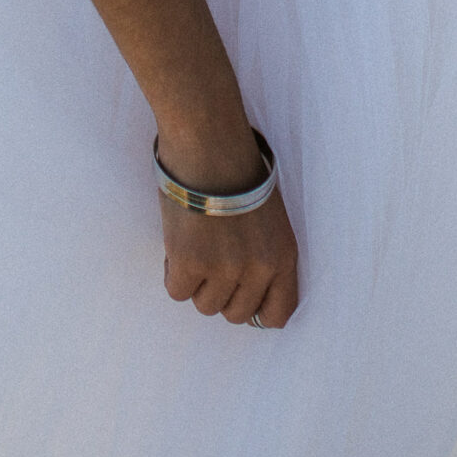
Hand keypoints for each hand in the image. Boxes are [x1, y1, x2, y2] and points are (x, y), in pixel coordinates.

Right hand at [160, 179, 299, 327]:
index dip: (255, 311)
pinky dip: (173, 272)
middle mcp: (258, 268)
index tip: (239, 297)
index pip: (277, 314)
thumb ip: (261, 258)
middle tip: (210, 259)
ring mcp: (224, 268)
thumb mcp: (268, 219)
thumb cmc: (235, 170)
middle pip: (235, 314)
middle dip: (220, 292)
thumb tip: (241, 294)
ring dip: (196, 281)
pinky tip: (177, 244)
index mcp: (283, 256)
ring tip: (195, 244)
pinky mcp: (191, 263)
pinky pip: (178, 292)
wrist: (209, 142)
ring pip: (205, 306)